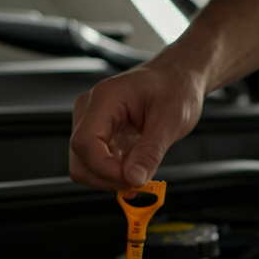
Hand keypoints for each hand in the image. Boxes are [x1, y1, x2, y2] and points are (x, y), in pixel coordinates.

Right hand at [69, 60, 205, 190]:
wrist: (177, 78)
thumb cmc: (175, 88)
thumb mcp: (171, 120)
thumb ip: (150, 152)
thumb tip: (134, 179)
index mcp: (105, 98)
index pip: (85, 143)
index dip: (106, 169)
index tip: (133, 179)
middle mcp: (90, 109)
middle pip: (80, 160)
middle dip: (109, 178)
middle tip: (140, 178)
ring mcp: (92, 123)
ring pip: (85, 167)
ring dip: (113, 178)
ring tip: (141, 169)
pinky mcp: (100, 135)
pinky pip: (97, 164)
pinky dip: (116, 174)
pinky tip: (136, 168)